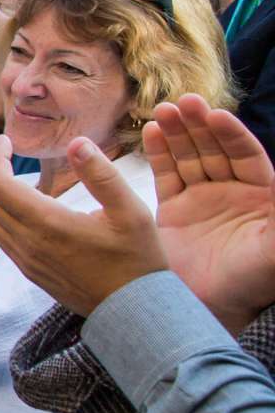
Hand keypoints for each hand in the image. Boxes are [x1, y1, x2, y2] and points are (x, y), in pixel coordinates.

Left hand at [0, 134, 164, 316]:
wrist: (135, 310)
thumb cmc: (138, 260)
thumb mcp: (131, 211)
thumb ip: (102, 175)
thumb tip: (78, 142)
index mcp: (49, 225)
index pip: (0, 185)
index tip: (2, 139)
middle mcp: (29, 244)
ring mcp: (27, 260)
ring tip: (0, 166)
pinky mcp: (30, 271)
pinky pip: (1, 236)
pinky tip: (13, 199)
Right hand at [145, 95, 274, 331]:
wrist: (211, 309)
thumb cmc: (252, 281)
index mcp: (262, 196)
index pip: (247, 155)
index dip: (232, 134)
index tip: (216, 116)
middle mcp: (233, 192)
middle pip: (216, 150)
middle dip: (200, 125)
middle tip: (184, 103)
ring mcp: (202, 199)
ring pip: (189, 157)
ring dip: (177, 132)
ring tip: (162, 111)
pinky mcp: (174, 210)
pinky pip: (166, 175)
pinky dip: (159, 152)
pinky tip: (150, 131)